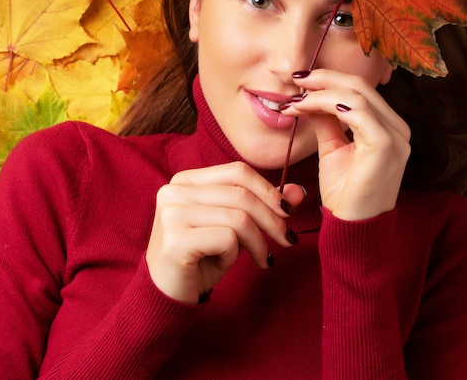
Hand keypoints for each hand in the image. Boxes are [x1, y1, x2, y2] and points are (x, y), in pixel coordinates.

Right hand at [146, 162, 304, 303]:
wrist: (167, 295)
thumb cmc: (201, 258)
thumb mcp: (235, 228)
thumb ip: (263, 206)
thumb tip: (299, 192)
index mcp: (187, 180)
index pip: (237, 171)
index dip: (269, 189)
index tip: (289, 212)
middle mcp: (175, 190)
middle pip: (241, 193)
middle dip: (272, 219)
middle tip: (288, 240)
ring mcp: (172, 212)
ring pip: (238, 217)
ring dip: (259, 242)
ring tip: (263, 259)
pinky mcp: (175, 239)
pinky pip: (227, 238)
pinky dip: (235, 254)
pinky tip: (226, 265)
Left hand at [282, 69, 410, 220]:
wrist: (353, 228)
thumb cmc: (345, 193)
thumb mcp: (333, 149)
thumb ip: (326, 122)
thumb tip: (308, 98)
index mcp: (388, 127)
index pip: (360, 90)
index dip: (330, 79)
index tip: (300, 81)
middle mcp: (398, 128)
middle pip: (360, 86)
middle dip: (324, 78)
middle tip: (296, 80)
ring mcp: (395, 137)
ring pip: (357, 96)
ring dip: (320, 93)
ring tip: (294, 100)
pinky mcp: (385, 146)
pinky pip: (356, 112)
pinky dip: (327, 104)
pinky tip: (306, 108)